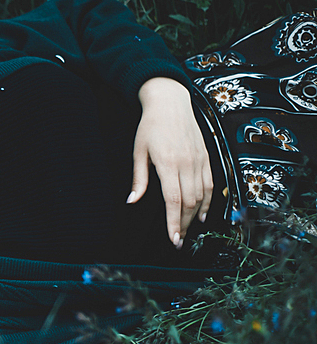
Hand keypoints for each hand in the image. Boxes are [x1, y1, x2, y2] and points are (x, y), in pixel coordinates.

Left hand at [129, 77, 212, 248]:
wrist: (171, 102)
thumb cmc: (150, 126)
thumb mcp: (138, 152)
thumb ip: (139, 179)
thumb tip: (132, 201)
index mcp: (168, 163)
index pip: (173, 200)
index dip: (173, 222)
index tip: (173, 238)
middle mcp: (187, 163)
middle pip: (190, 202)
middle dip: (185, 224)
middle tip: (178, 241)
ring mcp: (200, 160)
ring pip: (202, 195)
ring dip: (196, 216)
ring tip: (188, 230)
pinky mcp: (207, 156)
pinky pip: (210, 184)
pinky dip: (208, 200)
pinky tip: (203, 213)